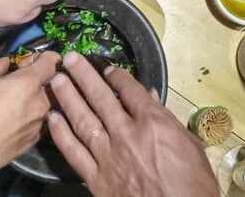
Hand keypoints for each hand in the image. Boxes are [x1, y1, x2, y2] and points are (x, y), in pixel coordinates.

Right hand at [0, 53, 60, 196]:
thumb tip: (7, 63)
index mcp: (29, 83)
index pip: (53, 60)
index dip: (41, 57)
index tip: (24, 65)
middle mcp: (41, 102)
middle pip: (53, 82)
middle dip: (39, 78)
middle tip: (17, 84)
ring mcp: (41, 122)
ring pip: (48, 102)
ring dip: (36, 98)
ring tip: (14, 104)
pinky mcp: (36, 139)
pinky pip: (41, 120)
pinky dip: (32, 116)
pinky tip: (13, 121)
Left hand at [48, 53, 217, 196]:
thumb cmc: (192, 186)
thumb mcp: (190, 147)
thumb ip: (168, 120)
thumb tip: (151, 99)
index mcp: (154, 123)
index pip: (130, 91)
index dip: (117, 77)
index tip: (109, 69)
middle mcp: (128, 134)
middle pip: (101, 98)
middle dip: (84, 76)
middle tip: (70, 60)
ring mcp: (109, 156)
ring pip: (83, 120)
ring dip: (68, 98)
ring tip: (57, 81)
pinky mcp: (96, 178)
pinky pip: (74, 152)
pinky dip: (61, 134)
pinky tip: (53, 119)